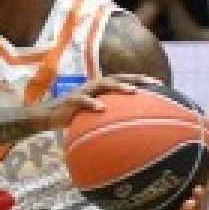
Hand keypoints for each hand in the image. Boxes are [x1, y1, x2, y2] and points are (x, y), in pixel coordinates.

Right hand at [38, 74, 153, 131]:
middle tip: (153, 84)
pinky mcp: (71, 100)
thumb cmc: (73, 118)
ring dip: (118, 86)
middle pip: (118, 77)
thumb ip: (109, 118)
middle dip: (136, 79)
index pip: (124, 81)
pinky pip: (82, 100)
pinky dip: (92, 103)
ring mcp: (83, 91)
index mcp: (101, 89)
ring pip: (103, 84)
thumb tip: (129, 132)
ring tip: (132, 91)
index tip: (161, 85)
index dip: (142, 81)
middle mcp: (94, 86)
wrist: (47, 117)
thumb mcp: (93, 117)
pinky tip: (102, 108)